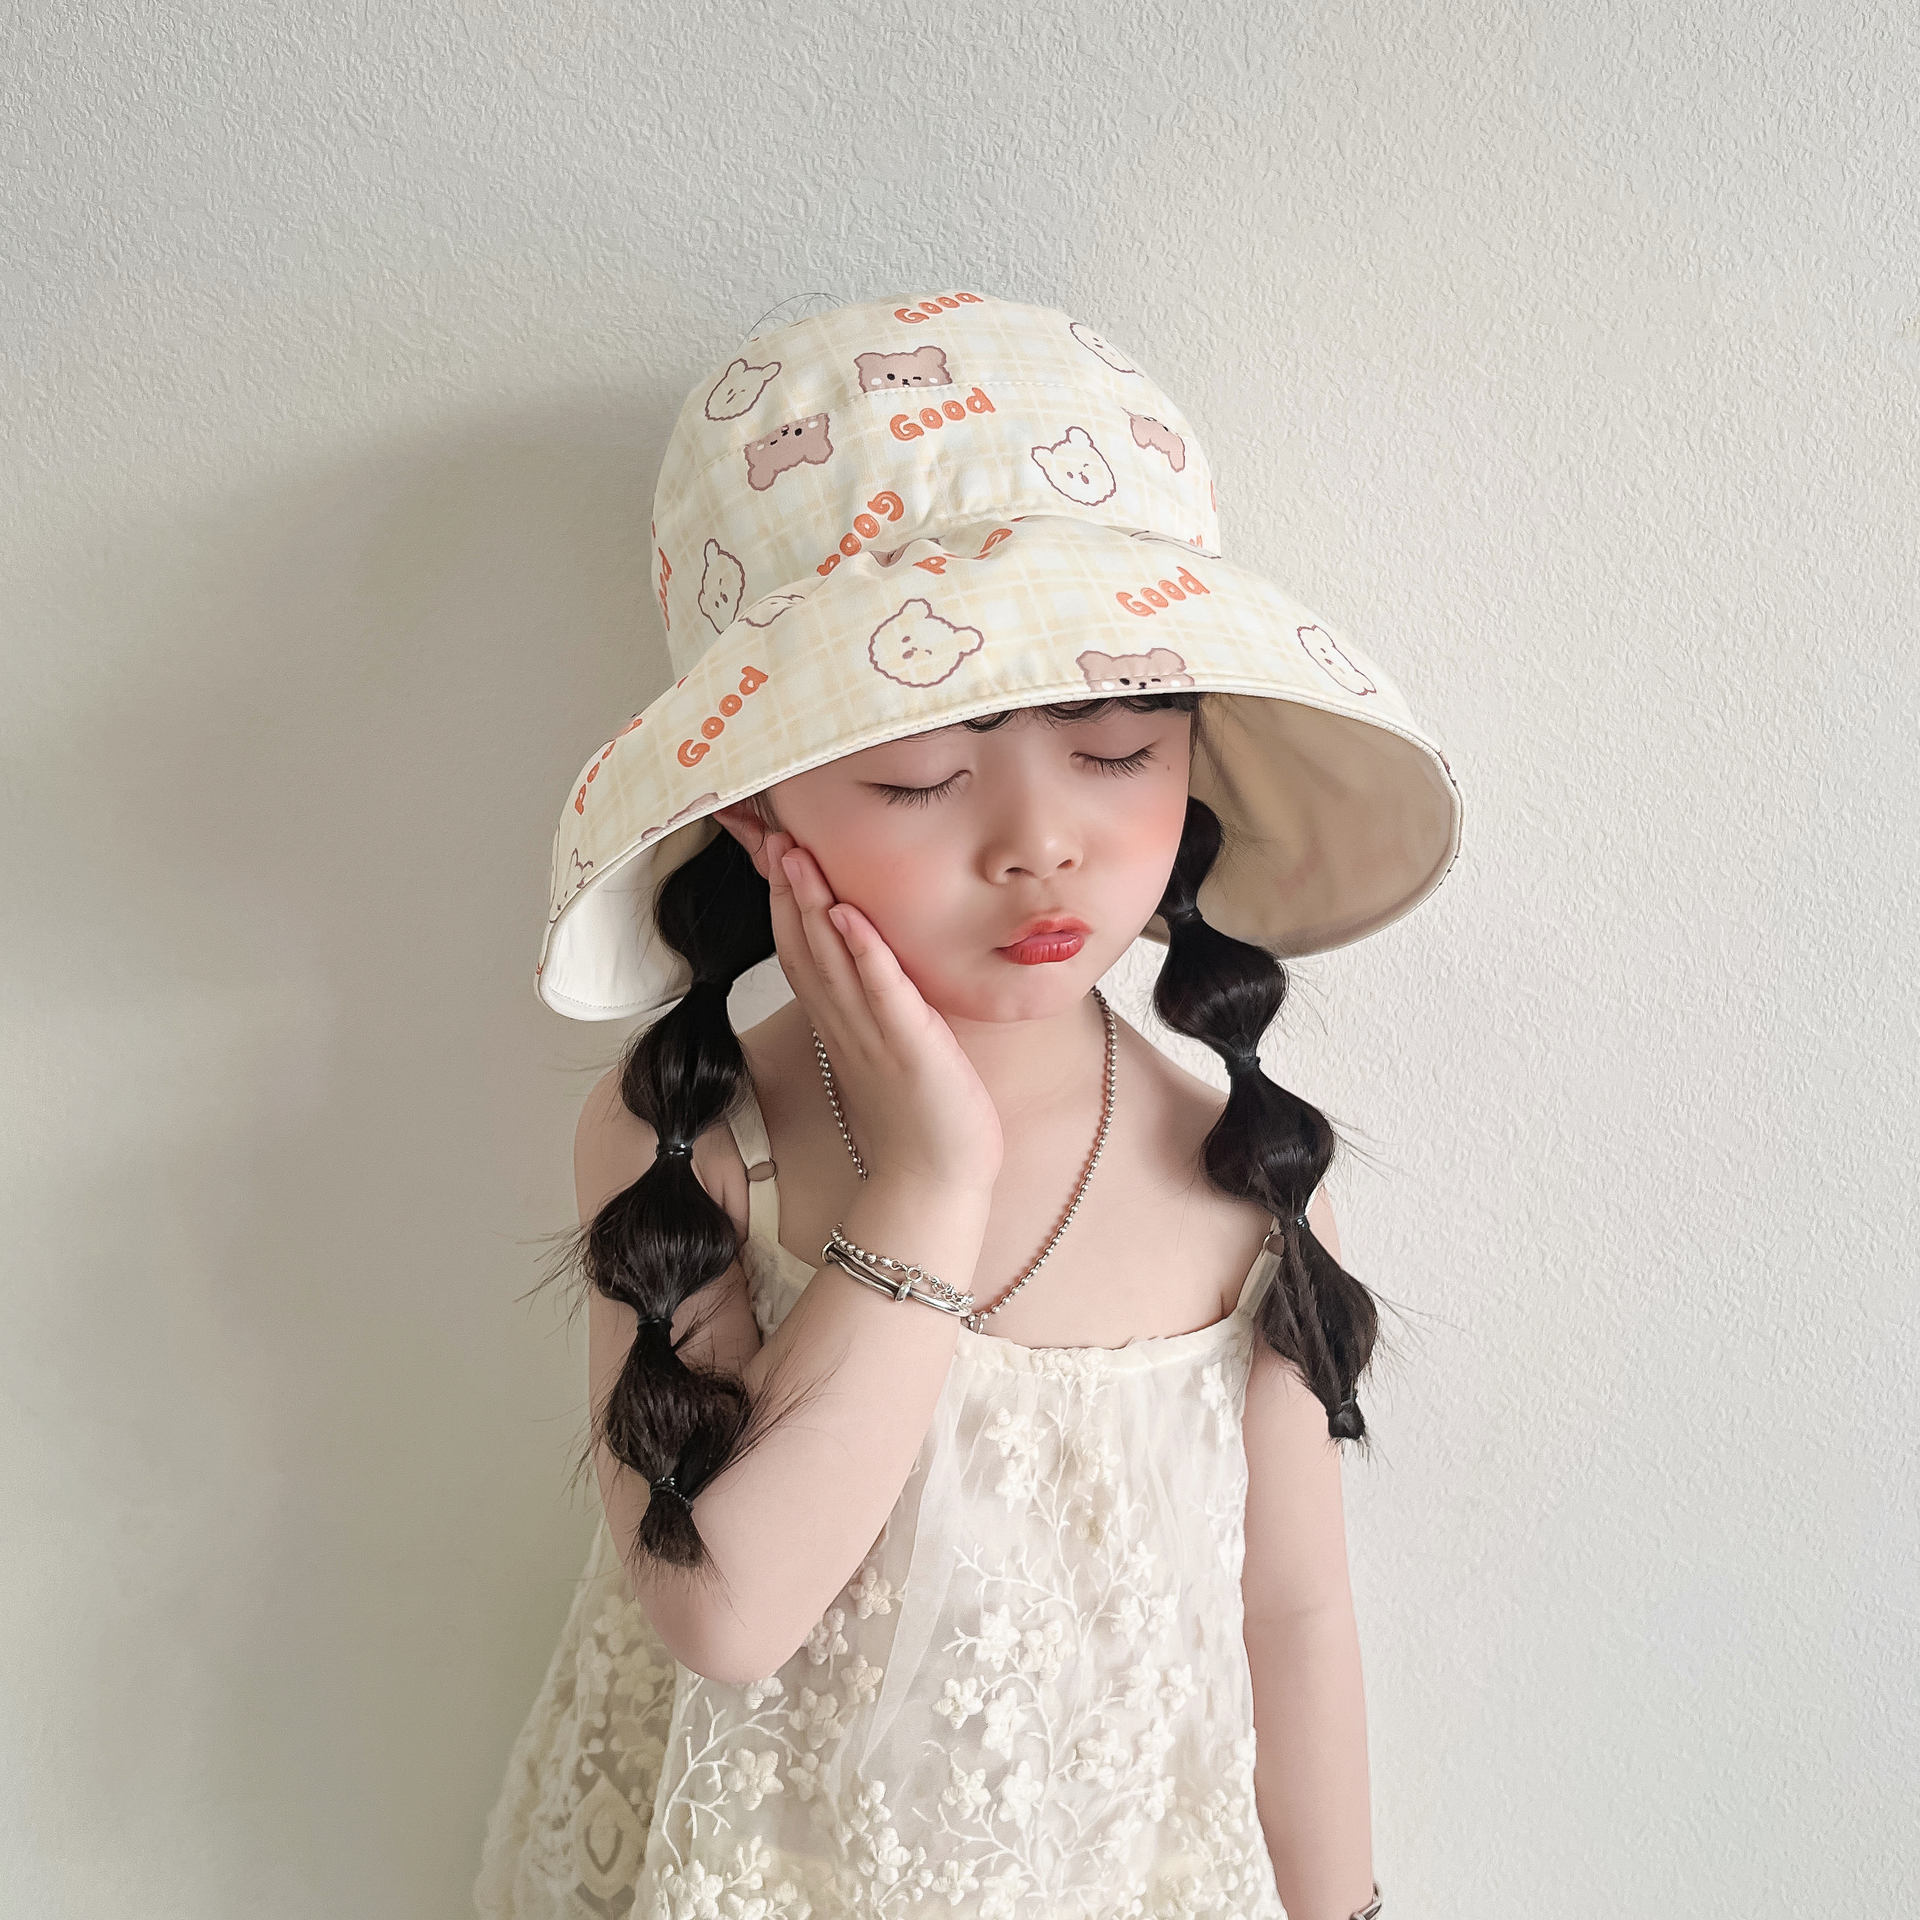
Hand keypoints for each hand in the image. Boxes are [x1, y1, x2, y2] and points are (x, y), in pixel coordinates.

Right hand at [729, 814, 1003, 1194]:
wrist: (936, 1181)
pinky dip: (864, 951)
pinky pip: (882, 992)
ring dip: (811, 906)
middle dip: (786, 891)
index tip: (773, 855)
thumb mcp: (885, 1052)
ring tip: (795, 856)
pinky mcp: (910, 1046)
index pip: (800, 954)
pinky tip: (848, 914)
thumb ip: (869, 1010)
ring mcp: (874, 1035)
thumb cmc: (919, 1120)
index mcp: (839, 1026)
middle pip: (803, 948)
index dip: (782, 904)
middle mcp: (846, 1026)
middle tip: (771, 837)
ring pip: (832, 961)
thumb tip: (863, 969)